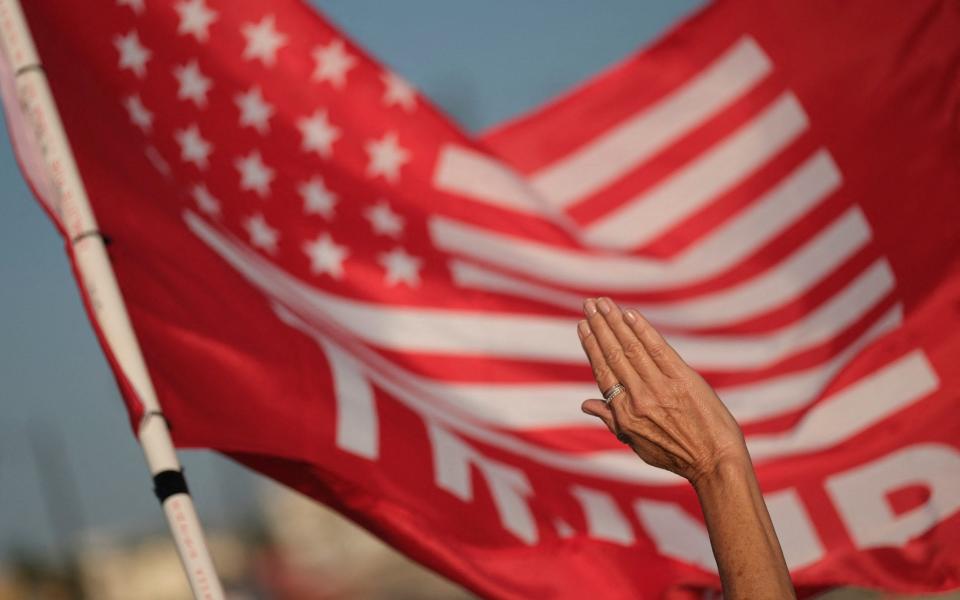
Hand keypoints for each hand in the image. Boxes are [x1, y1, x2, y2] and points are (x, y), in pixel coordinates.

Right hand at [578, 297, 747, 485]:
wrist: (715, 462)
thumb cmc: (676, 455)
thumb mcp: (637, 444)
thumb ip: (612, 420)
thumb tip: (585, 404)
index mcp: (625, 414)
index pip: (603, 372)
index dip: (591, 346)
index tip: (582, 326)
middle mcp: (639, 398)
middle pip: (614, 355)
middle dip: (599, 326)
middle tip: (588, 304)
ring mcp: (662, 387)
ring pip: (632, 348)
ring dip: (616, 321)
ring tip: (603, 303)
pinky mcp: (684, 379)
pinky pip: (658, 349)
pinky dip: (643, 330)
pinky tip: (630, 314)